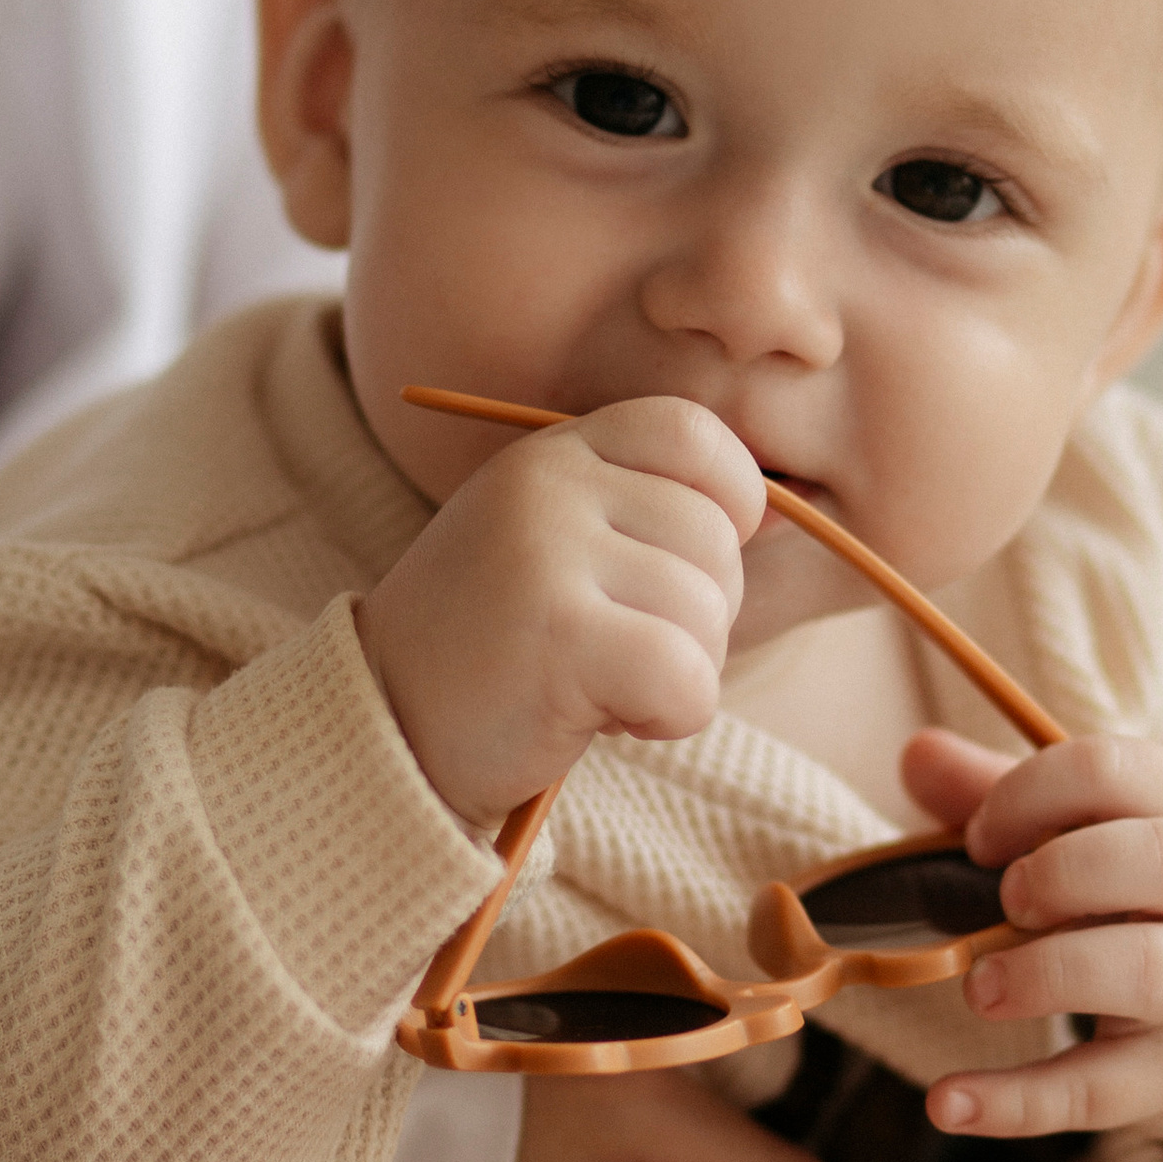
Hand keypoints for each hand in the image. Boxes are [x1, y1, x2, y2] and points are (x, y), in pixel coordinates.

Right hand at [357, 399, 764, 823]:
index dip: (730, 499)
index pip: (694, 433)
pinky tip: (608, 718)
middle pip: (715, 537)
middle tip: (625, 650)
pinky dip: (670, 716)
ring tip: (602, 684)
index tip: (693, 563)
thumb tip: (778, 515)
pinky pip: (686, 674)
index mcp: (552, 454)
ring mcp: (546, 555)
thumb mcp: (556, 546)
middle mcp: (547, 487)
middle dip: (701, 614)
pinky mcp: (558, 636)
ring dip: (680, 672)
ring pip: (707, 611)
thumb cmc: (494, 647)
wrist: (384, 728)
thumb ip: (646, 514)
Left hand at [906, 728, 1162, 1161]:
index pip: (1121, 769)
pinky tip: (949, 1102)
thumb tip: (916, 753)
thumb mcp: (1131, 840)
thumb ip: (1021, 796)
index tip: (982, 839)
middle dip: (1062, 870)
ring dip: (1045, 972)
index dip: (1030, 793)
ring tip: (981, 988)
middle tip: (1006, 903)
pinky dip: (1018, 1101)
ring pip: (1145, 971)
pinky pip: (1100, 1090)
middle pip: (1161, 858)